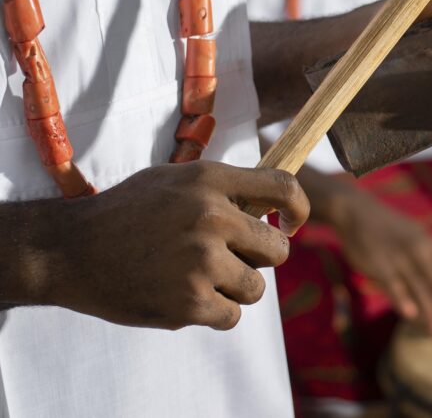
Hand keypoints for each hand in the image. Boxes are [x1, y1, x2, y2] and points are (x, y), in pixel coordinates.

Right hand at [48, 162, 308, 330]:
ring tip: (198, 278)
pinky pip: (232, 315)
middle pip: (278, 249)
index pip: (284, 187)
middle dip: (260, 258)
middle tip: (228, 259)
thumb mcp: (175, 180)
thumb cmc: (127, 212)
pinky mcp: (189, 302)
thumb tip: (275, 206)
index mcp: (209, 181)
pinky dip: (215, 313)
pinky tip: (185, 297)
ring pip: (257, 287)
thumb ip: (224, 190)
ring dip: (235, 289)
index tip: (292, 224)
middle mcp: (211, 217)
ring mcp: (200, 261)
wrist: (69, 249)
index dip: (299, 208)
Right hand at [329, 188, 431, 340]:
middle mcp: (419, 252)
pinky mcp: (378, 262)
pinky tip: (410, 315)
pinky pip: (391, 283)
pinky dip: (401, 298)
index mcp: (431, 248)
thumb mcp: (418, 241)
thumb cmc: (391, 232)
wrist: (358, 211)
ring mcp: (399, 257)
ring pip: (419, 289)